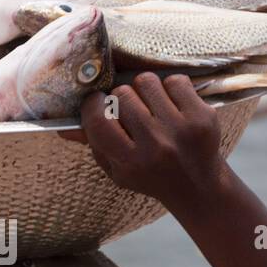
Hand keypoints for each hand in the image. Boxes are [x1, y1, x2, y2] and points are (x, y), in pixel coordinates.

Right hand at [63, 73, 227, 209]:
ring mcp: (181, 129)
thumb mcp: (117, 169)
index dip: (94, 105)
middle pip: (121, 95)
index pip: (99, 120)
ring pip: (147, 82)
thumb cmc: (149, 175)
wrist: (197, 186)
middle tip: (129, 110)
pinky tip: (172, 105)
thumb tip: (65, 127)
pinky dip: (171, 88)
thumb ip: (94, 145)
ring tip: (151, 106)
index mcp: (129, 161)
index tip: (98, 103)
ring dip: (144, 90)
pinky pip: (175, 81)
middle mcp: (155, 145)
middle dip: (121, 98)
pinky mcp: (202, 116)